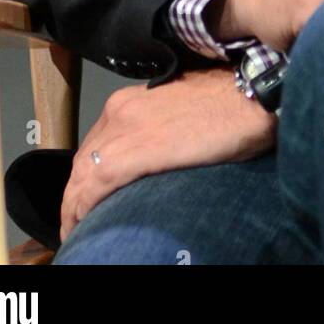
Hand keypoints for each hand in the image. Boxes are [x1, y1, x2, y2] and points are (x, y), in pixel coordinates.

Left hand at [58, 65, 275, 244]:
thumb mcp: (181, 112)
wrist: (250, 95)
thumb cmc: (228, 103)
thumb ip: (157, 129)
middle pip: (83, 160)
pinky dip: (82, 207)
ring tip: (75, 229)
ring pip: (82, 175)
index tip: (85, 197)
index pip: (94, 144)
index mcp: (129, 101)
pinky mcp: (137, 150)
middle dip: (75, 193)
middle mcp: (120, 110)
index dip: (85, 175)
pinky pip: (95, 185)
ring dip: (73, 206)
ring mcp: (125, 128)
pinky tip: (81, 222)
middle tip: (75, 220)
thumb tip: (152, 155)